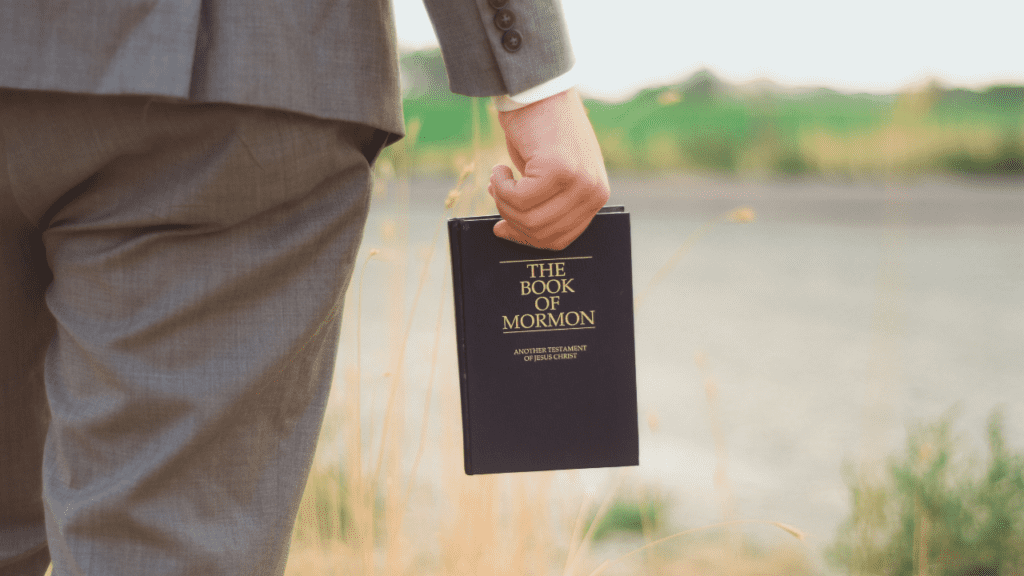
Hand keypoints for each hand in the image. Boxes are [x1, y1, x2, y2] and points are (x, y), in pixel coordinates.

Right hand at [488, 88, 609, 249]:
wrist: (537, 91)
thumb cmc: (539, 132)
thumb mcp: (551, 175)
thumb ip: (546, 205)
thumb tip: (516, 232)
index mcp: (596, 195)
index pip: (561, 239)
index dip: (528, 238)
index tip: (504, 228)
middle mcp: (593, 191)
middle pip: (542, 233)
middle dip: (511, 218)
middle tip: (497, 193)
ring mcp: (579, 181)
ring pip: (528, 218)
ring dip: (503, 201)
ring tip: (499, 178)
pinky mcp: (558, 170)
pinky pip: (518, 199)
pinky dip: (500, 186)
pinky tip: (499, 168)